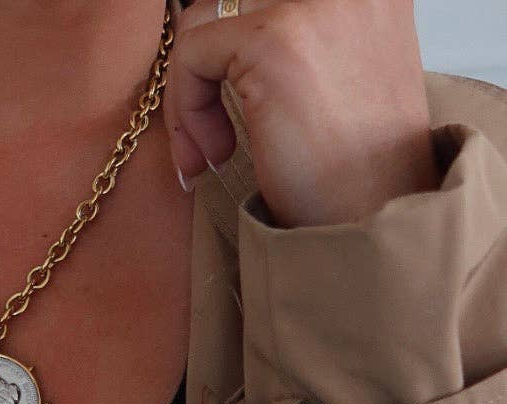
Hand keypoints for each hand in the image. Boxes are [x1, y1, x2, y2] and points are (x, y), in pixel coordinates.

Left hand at [162, 0, 442, 225]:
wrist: (373, 226)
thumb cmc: (356, 174)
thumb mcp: (340, 79)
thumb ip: (302, 42)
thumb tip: (226, 39)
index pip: (264, 1)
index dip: (234, 51)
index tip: (229, 107)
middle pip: (232, 3)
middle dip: (205, 68)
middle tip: (207, 138)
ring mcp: (311, 3)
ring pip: (204, 21)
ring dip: (191, 94)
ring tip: (210, 154)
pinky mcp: (272, 39)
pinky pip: (192, 52)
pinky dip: (186, 108)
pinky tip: (213, 156)